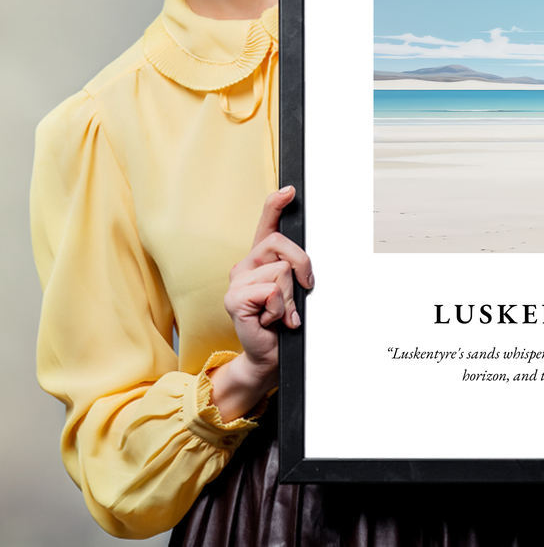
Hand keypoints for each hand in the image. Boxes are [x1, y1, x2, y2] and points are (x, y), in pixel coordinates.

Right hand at [209, 186, 313, 420]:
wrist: (269, 355)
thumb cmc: (282, 323)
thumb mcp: (293, 291)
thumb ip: (295, 271)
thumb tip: (305, 263)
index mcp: (260, 260)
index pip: (266, 224)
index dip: (276, 205)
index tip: (290, 191)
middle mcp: (245, 265)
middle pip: (281, 244)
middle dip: (302, 266)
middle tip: (303, 289)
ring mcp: (237, 281)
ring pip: (281, 271)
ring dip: (290, 297)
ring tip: (281, 313)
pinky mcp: (234, 299)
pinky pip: (271, 291)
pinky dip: (280, 309)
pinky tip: (271, 320)